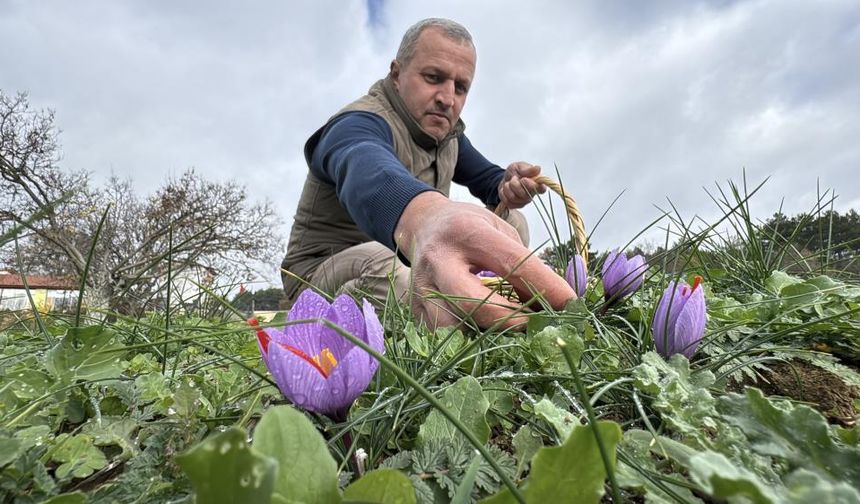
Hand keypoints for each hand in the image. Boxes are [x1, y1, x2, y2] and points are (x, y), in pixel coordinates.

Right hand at [395, 192, 574, 328]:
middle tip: (536, 325)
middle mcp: (439, 261)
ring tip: (508, 333)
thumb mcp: (499, 231)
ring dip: (487, 337)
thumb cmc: (470, 228)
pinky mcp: (415, 311)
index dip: (546, 286)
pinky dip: (469, 343)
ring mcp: (422, 290)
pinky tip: (486, 335)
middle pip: (477, 305)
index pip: (512, 264)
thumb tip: (556, 304)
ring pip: (456, 331)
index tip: (571, 303)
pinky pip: (445, 340)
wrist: (423, 225)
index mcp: (466, 233)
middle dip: (512, 320)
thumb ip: (523, 264)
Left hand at [498, 162, 545, 209]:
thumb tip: (538, 169)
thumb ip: (528, 169)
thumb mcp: (519, 166)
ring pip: (514, 198)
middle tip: (513, 178)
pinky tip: (505, 189)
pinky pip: (508, 202)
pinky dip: (503, 194)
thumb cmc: (515, 172)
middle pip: (525, 195)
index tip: (524, 179)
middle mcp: (532, 194)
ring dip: (508, 188)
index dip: (533, 186)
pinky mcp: (515, 205)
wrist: (504, 178)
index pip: (542, 189)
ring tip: (508, 183)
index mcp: (536, 184)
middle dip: (515, 184)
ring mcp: (524, 201)